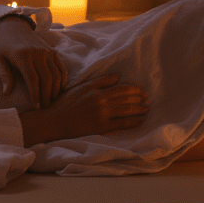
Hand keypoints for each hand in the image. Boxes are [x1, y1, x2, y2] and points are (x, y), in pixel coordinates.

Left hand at [0, 15, 66, 108]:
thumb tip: (6, 93)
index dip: (35, 94)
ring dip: (55, 89)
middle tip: (44, 107)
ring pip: (56, 74)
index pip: (32, 79)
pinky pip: (61, 66)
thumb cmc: (5, 46)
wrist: (15, 27)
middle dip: (46, 95)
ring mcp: (47, 51)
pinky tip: (61, 89)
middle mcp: (37, 53)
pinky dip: (63, 78)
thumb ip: (4, 75)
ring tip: (51, 100)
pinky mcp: (53, 51)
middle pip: (46, 78)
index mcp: (23, 56)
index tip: (36, 106)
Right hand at [18, 73, 148, 145]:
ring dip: (139, 110)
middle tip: (147, 98)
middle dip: (139, 99)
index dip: (134, 90)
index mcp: (97, 91)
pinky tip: (139, 121)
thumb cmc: (66, 103)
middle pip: (126, 99)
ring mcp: (102, 115)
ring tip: (146, 109)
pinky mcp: (101, 127)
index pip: (121, 89)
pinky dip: (132, 122)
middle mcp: (101, 102)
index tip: (141, 91)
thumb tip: (117, 76)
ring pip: (126, 111)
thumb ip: (100, 81)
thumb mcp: (82, 87)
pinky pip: (121, 124)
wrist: (55, 121)